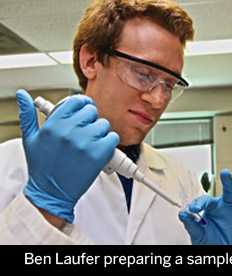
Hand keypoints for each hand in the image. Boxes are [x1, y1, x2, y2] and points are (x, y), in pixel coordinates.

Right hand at [16, 90, 118, 222]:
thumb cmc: (42, 168)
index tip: (84, 111)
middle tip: (84, 133)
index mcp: (53, 124)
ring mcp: (85, 142)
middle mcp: (69, 130)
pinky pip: (113, 138)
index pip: (76, 101)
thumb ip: (27, 115)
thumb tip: (23, 96)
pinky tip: (99, 151)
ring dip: (100, 133)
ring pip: (104, 124)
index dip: (82, 105)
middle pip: (92, 111)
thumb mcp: (30, 139)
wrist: (51, 194)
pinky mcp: (99, 153)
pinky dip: (109, 144)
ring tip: (89, 145)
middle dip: (90, 121)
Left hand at [179, 164, 231, 244]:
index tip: (192, 209)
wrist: (222, 254)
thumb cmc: (209, 243)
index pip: (206, 200)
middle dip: (228, 181)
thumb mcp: (197, 235)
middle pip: (229, 190)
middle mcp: (227, 205)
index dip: (199, 203)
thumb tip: (182, 213)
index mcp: (212, 207)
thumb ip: (191, 224)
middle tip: (225, 172)